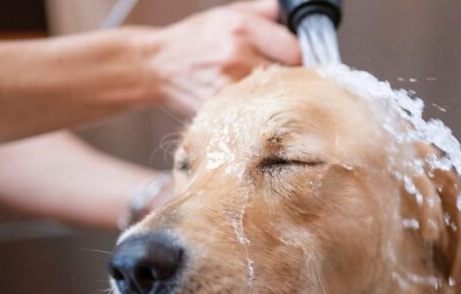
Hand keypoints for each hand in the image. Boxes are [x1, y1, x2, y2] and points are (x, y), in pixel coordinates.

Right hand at [145, 0, 300, 115]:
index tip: (297, 62)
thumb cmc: (196, 39)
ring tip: (268, 92)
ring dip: (277, 98)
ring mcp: (229, 87)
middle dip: (293, 80)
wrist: (158, 66)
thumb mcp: (228, 13)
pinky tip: (251, 105)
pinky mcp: (222, 110)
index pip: (296, 50)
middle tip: (286, 80)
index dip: (302, 58)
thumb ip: (266, 12)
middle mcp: (237, 57)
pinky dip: (258, 112)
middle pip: (290, 77)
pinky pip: (255, 114)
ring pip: (275, 99)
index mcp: (242, 29)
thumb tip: (295, 15)